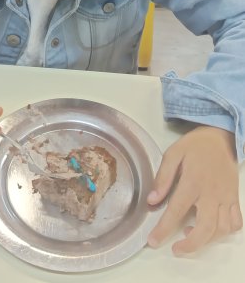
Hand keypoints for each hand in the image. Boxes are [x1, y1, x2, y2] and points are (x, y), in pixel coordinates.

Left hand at [147, 126, 242, 254]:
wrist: (221, 138)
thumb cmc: (194, 146)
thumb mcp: (173, 154)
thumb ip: (163, 177)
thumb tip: (152, 200)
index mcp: (193, 181)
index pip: (177, 210)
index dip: (164, 228)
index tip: (153, 241)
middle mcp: (212, 192)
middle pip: (205, 227)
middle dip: (190, 244)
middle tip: (176, 249)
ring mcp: (226, 197)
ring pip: (222, 229)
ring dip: (207, 240)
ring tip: (189, 235)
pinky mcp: (235, 198)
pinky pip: (235, 222)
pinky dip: (225, 232)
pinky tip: (211, 229)